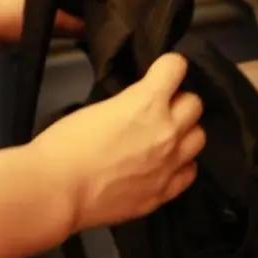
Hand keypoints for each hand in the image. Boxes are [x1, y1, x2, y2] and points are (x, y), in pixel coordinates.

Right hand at [31, 53, 204, 233]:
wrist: (57, 191)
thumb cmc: (64, 146)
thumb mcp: (98, 108)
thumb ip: (128, 104)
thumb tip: (138, 108)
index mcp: (147, 103)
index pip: (177, 67)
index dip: (169, 66)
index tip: (164, 72)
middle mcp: (166, 131)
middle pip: (195, 104)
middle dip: (179, 101)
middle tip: (163, 108)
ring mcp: (169, 164)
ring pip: (199, 137)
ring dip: (185, 132)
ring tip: (168, 137)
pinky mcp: (164, 191)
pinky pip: (190, 172)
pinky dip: (182, 165)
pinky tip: (167, 165)